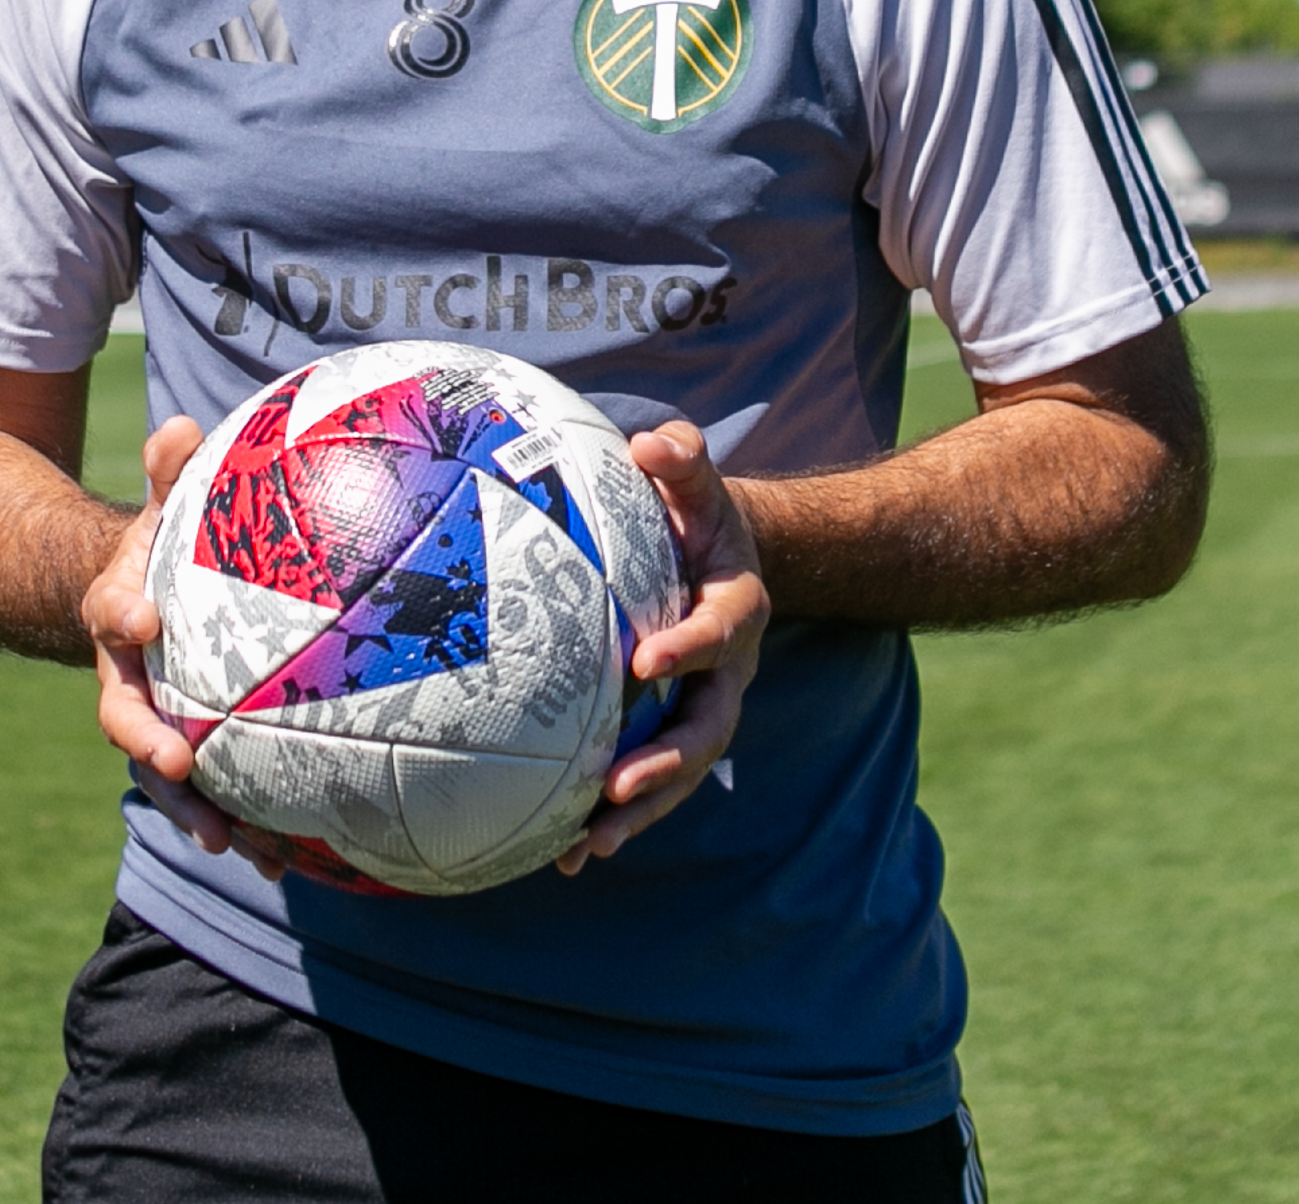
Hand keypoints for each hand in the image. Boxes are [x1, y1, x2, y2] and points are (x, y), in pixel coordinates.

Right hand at [85, 416, 291, 881]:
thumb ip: (170, 471)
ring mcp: (156, 720)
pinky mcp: (190, 752)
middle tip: (180, 766)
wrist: (143, 602)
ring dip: (197, 810)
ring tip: (235, 845)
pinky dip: (243, 825)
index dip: (121, 618)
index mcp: (119, 612)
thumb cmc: (166, 544)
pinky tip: (288, 859)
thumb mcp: (164, 502)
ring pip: (167, 773)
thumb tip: (181, 426)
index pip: (109, 613)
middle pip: (126, 718)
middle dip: (149, 746)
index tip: (143, 622)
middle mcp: (128, 677)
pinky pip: (213, 794)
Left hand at [559, 422, 767, 874]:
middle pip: (708, 728)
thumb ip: (681, 459)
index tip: (643, 661)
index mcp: (736, 608)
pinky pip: (650, 784)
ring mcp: (704, 709)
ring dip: (638, 811)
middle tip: (616, 788)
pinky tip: (562, 855)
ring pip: (680, 771)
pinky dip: (614, 820)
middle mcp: (729, 672)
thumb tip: (649, 443)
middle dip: (665, 763)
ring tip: (586, 846)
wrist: (719, 556)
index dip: (687, 648)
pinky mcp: (673, 733)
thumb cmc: (694, 513)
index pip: (716, 632)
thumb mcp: (696, 480)